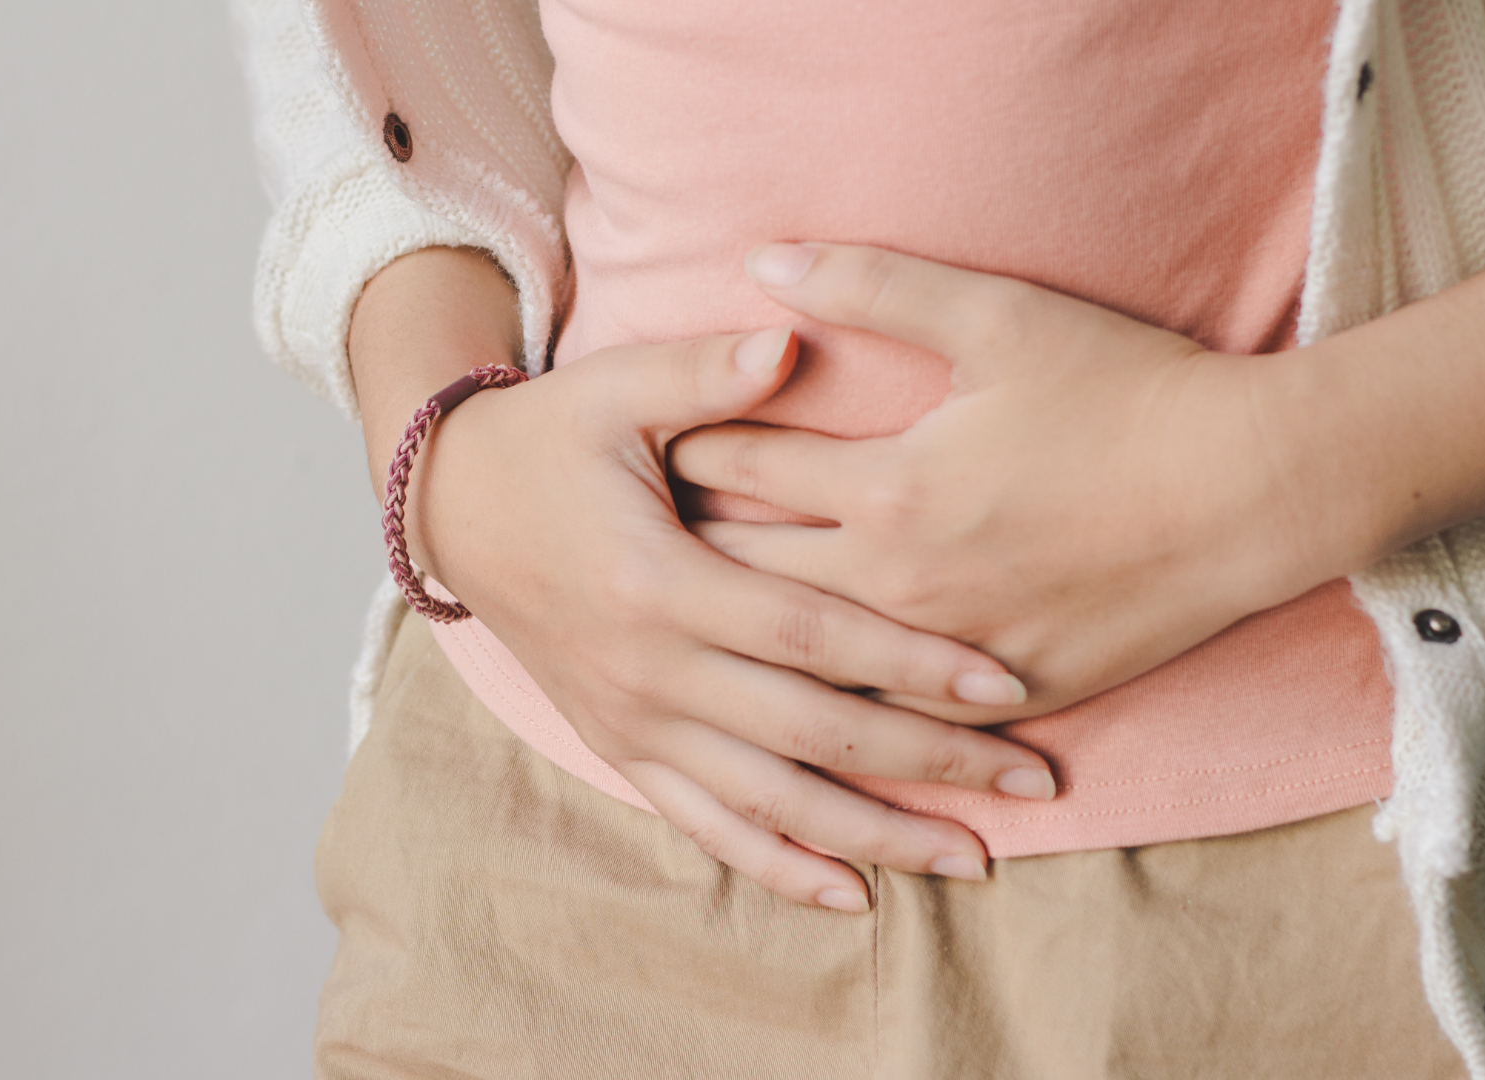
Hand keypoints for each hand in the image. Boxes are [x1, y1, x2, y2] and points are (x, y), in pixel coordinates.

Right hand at [350, 248, 1055, 910]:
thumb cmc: (547, 440)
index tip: (1005, 681)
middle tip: (1031, 781)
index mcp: (658, 583)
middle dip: (928, 761)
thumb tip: (792, 338)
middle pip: (810, 734)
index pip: (810, 636)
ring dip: (873, 837)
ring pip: (768, 800)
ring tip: (970, 861)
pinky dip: (776, 865)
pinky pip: (704, 822)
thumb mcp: (613, 388)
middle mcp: (649, 671)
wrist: (453, 508)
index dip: (909, 662)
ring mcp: (632, 721)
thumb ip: (705, 373)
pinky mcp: (619, 745)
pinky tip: (850, 895)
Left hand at [671, 242, 1347, 719]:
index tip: (641, 446)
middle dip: (687, 552)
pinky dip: (837, 707)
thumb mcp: (1000, 316)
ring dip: (746, 644)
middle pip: (753, 574)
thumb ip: (873, 285)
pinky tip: (797, 706)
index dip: (685, 449)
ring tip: (688, 631)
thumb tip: (762, 263)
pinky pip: (894, 717)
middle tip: (628, 544)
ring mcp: (952, 653)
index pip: (745, 469)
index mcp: (888, 490)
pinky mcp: (1009, 696)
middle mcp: (901, 584)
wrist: (1255, 492)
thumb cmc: (1129, 392)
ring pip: (809, 665)